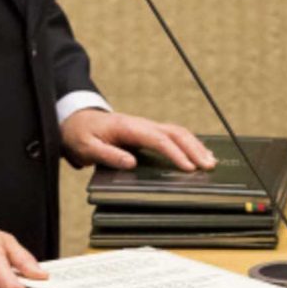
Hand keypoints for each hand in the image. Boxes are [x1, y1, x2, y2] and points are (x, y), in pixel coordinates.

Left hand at [61, 108, 216, 171]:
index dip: (174, 153)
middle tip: (208, 166)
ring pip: (176, 132)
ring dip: (194, 145)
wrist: (77, 119)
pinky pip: (172, 135)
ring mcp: (145, 127)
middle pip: (174, 132)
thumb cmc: (80, 134)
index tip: (188, 167)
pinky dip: (188, 143)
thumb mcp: (86, 146)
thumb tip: (131, 163)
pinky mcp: (146, 132)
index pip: (158, 139)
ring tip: (210, 161)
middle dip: (193, 148)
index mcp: (128, 127)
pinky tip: (198, 153)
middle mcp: (141, 124)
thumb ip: (107, 154)